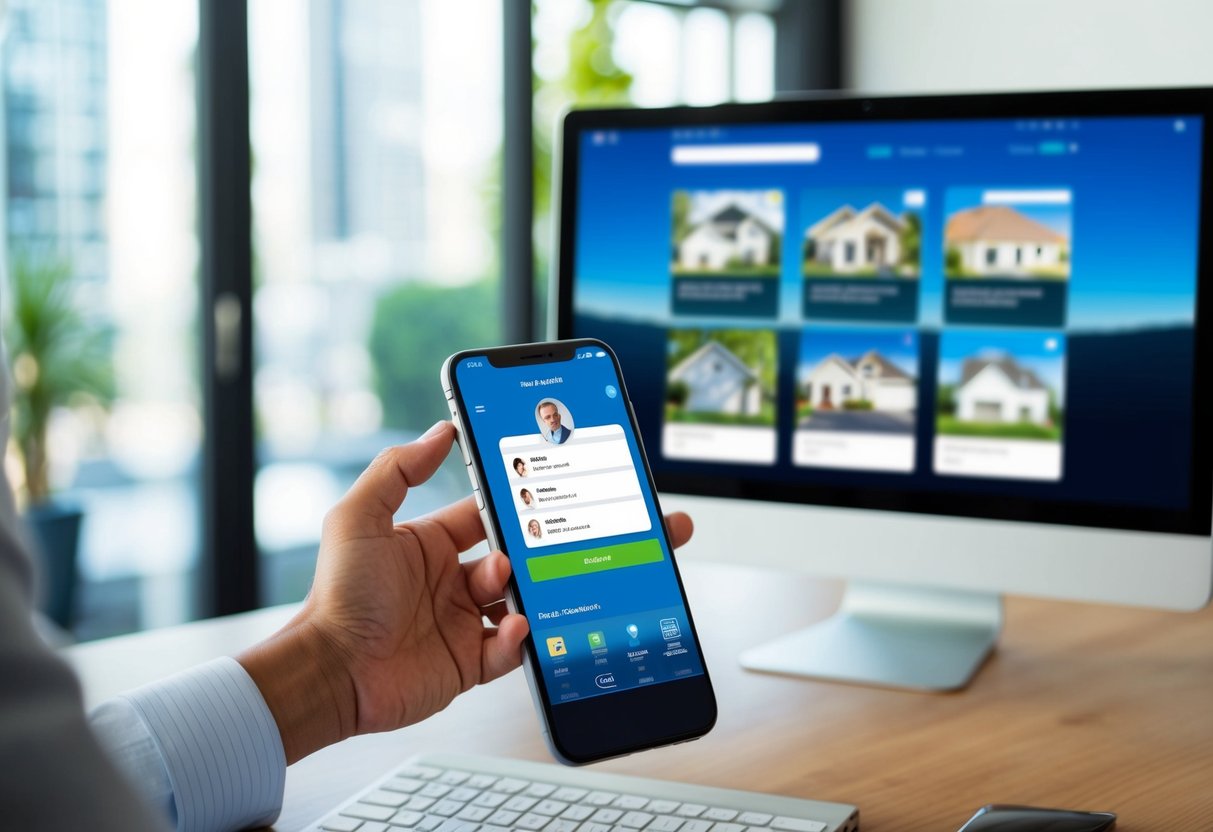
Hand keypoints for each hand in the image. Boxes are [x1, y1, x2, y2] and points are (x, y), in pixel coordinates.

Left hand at [240, 421, 693, 763]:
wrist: (331, 672)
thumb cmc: (337, 595)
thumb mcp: (359, 517)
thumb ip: (398, 469)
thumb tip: (440, 429)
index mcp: (433, 544)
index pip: (488, 516)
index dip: (517, 506)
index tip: (550, 489)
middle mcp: (453, 581)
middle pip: (517, 558)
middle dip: (550, 550)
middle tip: (586, 536)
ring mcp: (465, 624)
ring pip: (522, 601)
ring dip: (533, 593)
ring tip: (533, 585)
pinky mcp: (470, 664)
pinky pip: (511, 650)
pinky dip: (520, 639)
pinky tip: (514, 626)